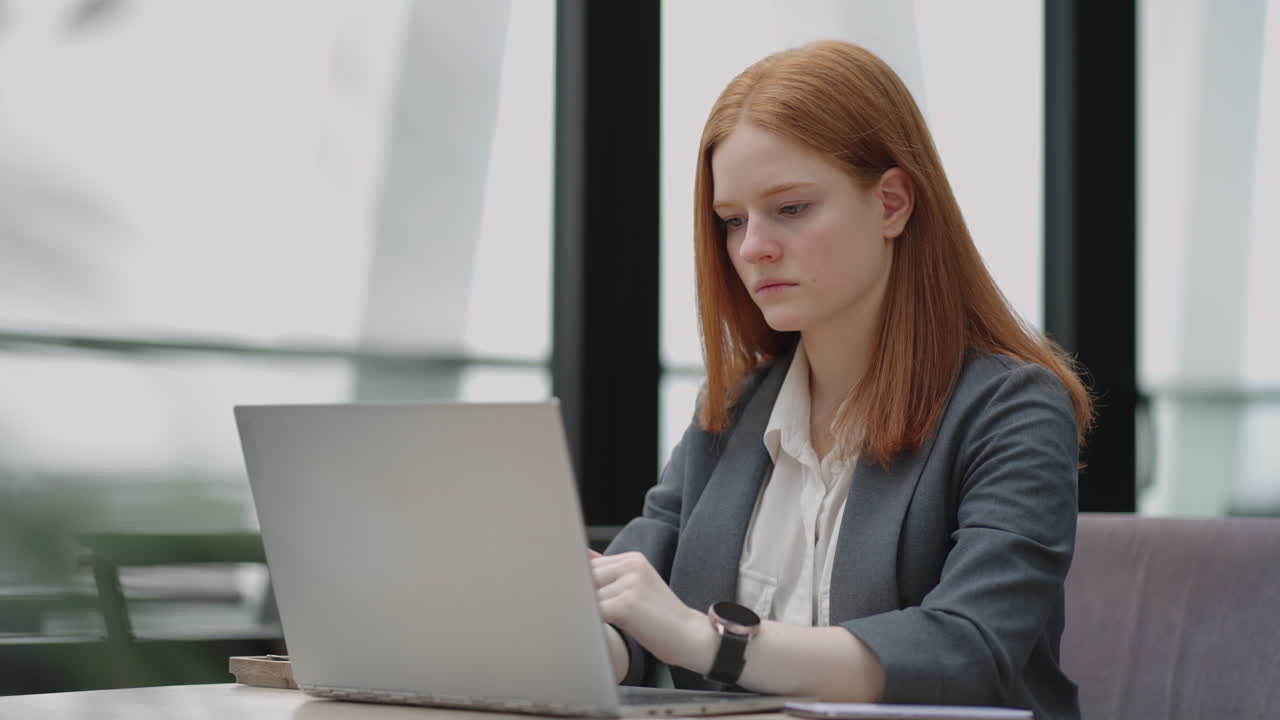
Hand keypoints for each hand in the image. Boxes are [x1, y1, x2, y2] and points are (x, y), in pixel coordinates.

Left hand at [590, 551, 712, 670]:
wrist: (691, 637)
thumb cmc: (661, 618)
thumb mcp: (637, 586)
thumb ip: (611, 572)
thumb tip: (583, 555)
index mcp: (633, 559)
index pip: (589, 565)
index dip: (582, 587)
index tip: (584, 602)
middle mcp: (632, 565)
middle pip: (585, 578)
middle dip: (583, 598)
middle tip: (593, 617)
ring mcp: (630, 583)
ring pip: (588, 596)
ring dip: (588, 612)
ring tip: (604, 625)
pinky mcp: (627, 604)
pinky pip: (594, 612)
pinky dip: (592, 622)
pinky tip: (603, 631)